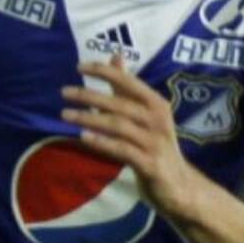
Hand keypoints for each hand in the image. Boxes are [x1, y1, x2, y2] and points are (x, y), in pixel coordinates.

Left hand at [60, 57, 196, 217]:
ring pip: (118, 125)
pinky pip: (122, 150)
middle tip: (64, 92)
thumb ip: (128, 89)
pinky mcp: (149, 164)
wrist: (179, 186)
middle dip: (90, 95)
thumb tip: (116, 57)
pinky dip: (102, 142)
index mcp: (156, 104)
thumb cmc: (156, 146)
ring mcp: (154, 142)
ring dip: (89, 118)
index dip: (104, 72)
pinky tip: (84, 137)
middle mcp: (157, 119)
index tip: (79, 67)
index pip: (128, 81)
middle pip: (120, 103)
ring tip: (65, 114)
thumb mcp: (145, 115)